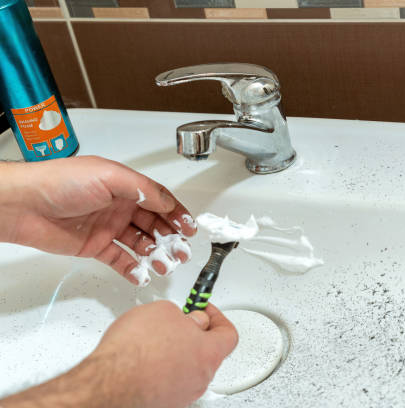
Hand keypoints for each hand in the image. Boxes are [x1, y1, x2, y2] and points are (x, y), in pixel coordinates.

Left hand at [0, 156, 196, 283]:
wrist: (24, 205)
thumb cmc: (59, 182)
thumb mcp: (109, 176)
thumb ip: (143, 189)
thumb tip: (167, 202)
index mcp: (125, 186)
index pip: (160, 200)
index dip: (177, 214)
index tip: (190, 228)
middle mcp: (119, 206)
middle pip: (154, 224)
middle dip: (171, 238)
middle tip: (181, 251)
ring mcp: (108, 227)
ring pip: (141, 243)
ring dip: (155, 254)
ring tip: (164, 265)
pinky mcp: (95, 246)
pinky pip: (120, 260)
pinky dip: (133, 268)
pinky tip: (141, 274)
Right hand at [0, 301, 237, 407]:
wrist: (106, 384)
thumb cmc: (134, 351)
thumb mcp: (164, 311)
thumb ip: (185, 315)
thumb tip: (187, 319)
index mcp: (209, 354)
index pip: (229, 334)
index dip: (217, 317)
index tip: (204, 309)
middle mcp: (200, 378)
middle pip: (209, 351)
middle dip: (195, 333)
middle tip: (179, 321)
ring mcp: (182, 393)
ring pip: (188, 366)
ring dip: (178, 351)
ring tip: (156, 338)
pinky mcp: (163, 402)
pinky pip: (170, 379)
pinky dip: (162, 367)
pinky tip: (144, 357)